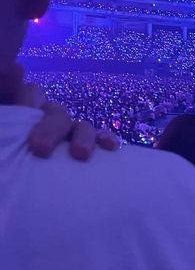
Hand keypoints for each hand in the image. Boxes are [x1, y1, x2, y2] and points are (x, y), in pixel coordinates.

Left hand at [3, 64, 119, 159]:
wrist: (11, 203)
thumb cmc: (3, 158)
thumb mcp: (2, 138)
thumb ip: (6, 118)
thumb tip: (16, 67)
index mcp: (21, 116)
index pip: (29, 94)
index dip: (27, 100)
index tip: (24, 109)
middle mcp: (44, 122)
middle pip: (54, 112)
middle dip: (50, 128)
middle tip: (40, 149)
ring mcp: (65, 137)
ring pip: (79, 126)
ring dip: (82, 136)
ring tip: (80, 155)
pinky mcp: (81, 152)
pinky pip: (98, 140)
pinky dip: (104, 140)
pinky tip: (109, 148)